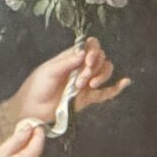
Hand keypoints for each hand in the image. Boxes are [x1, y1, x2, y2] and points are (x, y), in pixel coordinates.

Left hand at [12, 35, 131, 128]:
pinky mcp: (87, 98)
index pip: (90, 47)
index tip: (88, 61)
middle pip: (101, 60)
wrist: (32, 109)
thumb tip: (83, 52)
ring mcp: (85, 83)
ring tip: (88, 85)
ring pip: (105, 73)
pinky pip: (106, 93)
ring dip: (101, 77)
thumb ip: (68, 62)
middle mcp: (80, 68)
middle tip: (81, 79)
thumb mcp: (50, 70)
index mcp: (71, 58)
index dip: (94, 51)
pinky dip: (116, 88)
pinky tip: (125, 82)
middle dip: (95, 68)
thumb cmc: (36, 87)